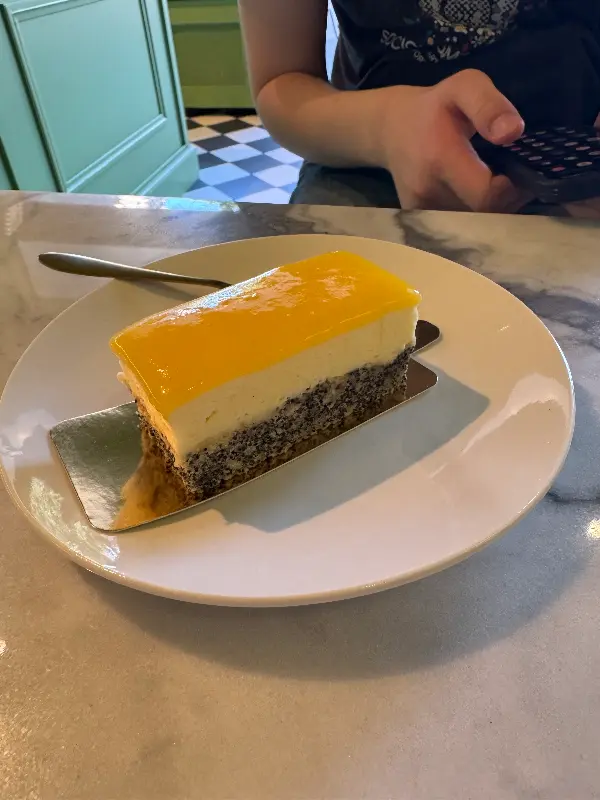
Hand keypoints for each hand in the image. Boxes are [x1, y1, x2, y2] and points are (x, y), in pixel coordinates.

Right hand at [378, 69, 528, 211]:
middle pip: (482, 215)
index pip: (486, 196)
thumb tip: (513, 132)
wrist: (390, 130)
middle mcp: (428, 192)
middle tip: (511, 176)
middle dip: (505, 199)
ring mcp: (420, 211)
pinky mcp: (418, 221)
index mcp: (440, 159)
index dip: (511, 189)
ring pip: (473, 224)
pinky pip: (457, 226)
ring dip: (491, 207)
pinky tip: (473, 193)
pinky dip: (474, 214)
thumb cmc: (435, 107)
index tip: (518, 170)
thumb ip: (489, 105)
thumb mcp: (464, 86)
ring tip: (492, 181)